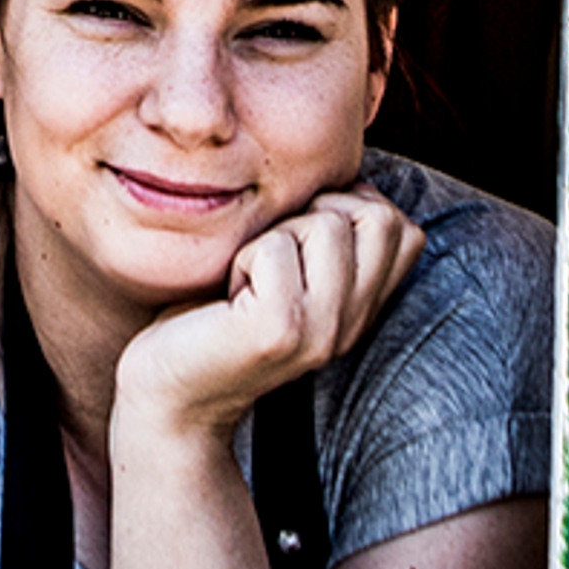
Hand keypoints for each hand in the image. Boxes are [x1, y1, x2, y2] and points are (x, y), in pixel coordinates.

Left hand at [111, 187, 423, 443]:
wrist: (165, 395)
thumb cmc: (211, 315)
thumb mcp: (282, 266)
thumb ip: (323, 233)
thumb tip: (348, 173)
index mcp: (360, 310)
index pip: (404, 229)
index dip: (349, 209)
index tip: (295, 242)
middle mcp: (352, 325)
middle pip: (376, 216)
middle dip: (313, 215)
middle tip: (268, 259)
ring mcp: (322, 331)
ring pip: (326, 225)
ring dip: (272, 236)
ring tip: (246, 281)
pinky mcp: (281, 331)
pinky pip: (274, 247)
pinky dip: (241, 257)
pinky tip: (227, 298)